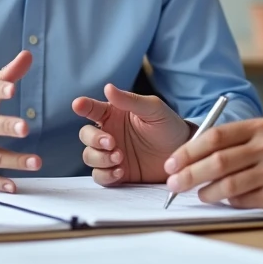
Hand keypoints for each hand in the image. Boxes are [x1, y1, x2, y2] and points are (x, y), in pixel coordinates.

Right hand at [71, 83, 192, 185]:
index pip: (92, 109)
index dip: (83, 106)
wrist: (183, 155)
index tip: (78, 105)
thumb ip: (130, 100)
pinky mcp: (117, 173)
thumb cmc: (168, 126)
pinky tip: (120, 171)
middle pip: (86, 136)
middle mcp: (109, 133)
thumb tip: (108, 88)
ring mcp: (111, 154)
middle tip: (112, 142)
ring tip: (120, 157)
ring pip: (89, 156)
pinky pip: (100, 176)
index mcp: (114, 114)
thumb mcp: (153, 109)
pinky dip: (105, 174)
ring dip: (100, 158)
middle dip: (94, 139)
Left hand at [163, 118, 262, 213]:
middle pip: (218, 162)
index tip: (170, 163)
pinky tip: (225, 199)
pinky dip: (228, 201)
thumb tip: (187, 157)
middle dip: (189, 174)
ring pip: (228, 184)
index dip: (188, 151)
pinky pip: (242, 200)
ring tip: (198, 194)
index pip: (215, 137)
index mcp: (259, 127)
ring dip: (206, 192)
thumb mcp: (261, 137)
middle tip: (173, 184)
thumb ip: (230, 141)